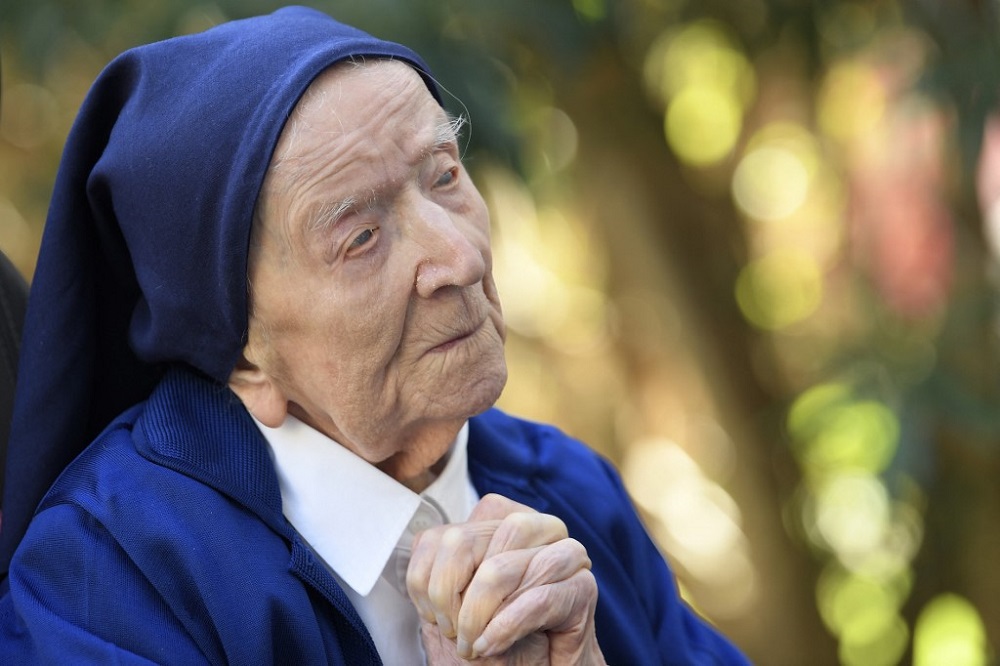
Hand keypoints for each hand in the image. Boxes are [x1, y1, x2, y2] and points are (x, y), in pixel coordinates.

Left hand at [406, 494, 604, 663]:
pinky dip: (505, 626)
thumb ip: (442, 577)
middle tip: (455, 637)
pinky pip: (535, 598)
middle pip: (463, 542)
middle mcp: (532, 528)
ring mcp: (561, 553)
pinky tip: (492, 645)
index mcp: (498, 524)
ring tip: (474, 645)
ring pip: (498, 568)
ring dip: (476, 615)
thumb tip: (424, 544)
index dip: (427, 580)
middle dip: (447, 598)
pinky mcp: (583, 587)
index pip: (442, 534)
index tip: (436, 619)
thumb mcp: (458, 611)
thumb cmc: (502, 647)